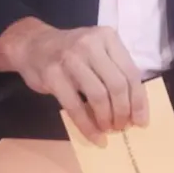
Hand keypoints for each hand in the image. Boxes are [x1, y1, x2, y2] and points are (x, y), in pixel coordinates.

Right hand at [0, 19, 146, 145]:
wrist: (32, 44)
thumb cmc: (70, 51)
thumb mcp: (96, 49)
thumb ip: (114, 69)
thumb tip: (134, 106)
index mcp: (107, 37)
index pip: (131, 72)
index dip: (138, 100)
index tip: (141, 120)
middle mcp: (91, 44)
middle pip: (117, 85)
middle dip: (123, 111)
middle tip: (122, 126)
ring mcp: (70, 59)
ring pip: (98, 96)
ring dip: (107, 119)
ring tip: (108, 130)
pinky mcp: (53, 75)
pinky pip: (75, 106)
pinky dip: (87, 126)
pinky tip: (94, 136)